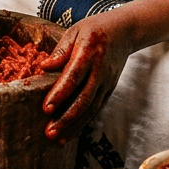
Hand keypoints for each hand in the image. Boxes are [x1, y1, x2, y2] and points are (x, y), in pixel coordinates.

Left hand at [39, 12, 133, 144]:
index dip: (60, 93)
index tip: (46, 109)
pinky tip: (70, 133)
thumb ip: (60, 50)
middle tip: (50, 132)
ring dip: (74, 125)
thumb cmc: (94, 29)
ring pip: (91, 108)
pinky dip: (84, 122)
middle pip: (84, 98)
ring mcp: (107, 82)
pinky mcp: (109, 90)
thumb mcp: (75, 31)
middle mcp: (100, 71)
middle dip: (66, 117)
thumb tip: (44, 67)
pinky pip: (96, 109)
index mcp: (89, 52)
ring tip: (58, 139)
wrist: (124, 31)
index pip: (73, 76)